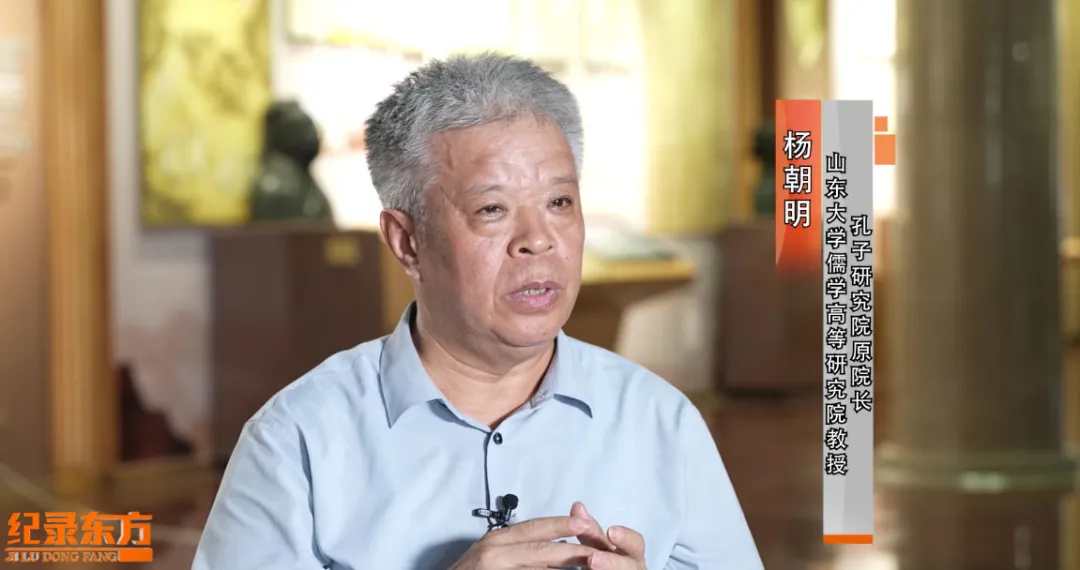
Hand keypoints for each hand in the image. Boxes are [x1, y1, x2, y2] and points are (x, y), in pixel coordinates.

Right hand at [449, 516, 598, 568]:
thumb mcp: (491, 554)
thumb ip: (519, 549)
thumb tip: (557, 550)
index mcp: (497, 541)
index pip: (534, 528)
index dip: (561, 525)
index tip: (584, 524)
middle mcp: (495, 552)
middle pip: (540, 549)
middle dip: (571, 549)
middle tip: (597, 549)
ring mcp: (495, 569)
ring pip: (539, 569)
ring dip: (564, 568)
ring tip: (589, 565)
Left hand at [569, 502, 646, 569]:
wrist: (601, 569)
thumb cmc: (606, 562)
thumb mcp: (598, 546)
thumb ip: (590, 530)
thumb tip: (577, 506)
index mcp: (631, 554)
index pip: (634, 543)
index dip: (625, 537)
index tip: (612, 531)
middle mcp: (634, 566)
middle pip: (631, 565)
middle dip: (613, 562)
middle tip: (592, 559)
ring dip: (609, 569)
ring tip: (590, 565)